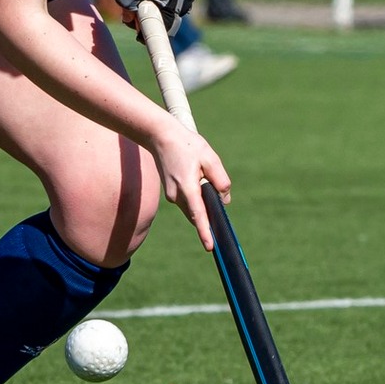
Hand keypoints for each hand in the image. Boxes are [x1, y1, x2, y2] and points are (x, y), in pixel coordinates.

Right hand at [151, 120, 232, 251]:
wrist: (160, 136)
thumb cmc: (187, 145)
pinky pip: (187, 203)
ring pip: (193, 208)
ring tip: (201, 175)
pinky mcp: (170, 193)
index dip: (205, 232)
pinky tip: (197, 179)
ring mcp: (171, 195)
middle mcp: (177, 195)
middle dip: (209, 216)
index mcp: (187, 187)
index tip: (210, 247)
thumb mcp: (209, 158)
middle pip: (198, 214)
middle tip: (218, 208)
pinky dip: (196, 199)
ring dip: (202, 203)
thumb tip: (224, 199)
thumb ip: (220, 180)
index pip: (199, 215)